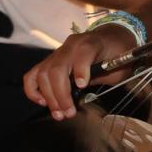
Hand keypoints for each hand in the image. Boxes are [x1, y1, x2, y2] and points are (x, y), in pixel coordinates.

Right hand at [24, 24, 139, 119]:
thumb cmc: (117, 53)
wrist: (111, 37)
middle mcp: (71, 45)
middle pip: (57, 68)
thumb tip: (81, 92)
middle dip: (60, 94)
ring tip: (59, 114)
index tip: (82, 87)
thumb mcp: (118, 66)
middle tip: (68, 113)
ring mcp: (58, 52)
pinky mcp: (50, 60)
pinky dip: (33, 89)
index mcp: (92, 43)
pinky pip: (33, 74)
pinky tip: (43, 102)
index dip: (81, 69)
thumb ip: (101, 76)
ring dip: (48, 97)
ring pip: (43, 73)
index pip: (83, 52)